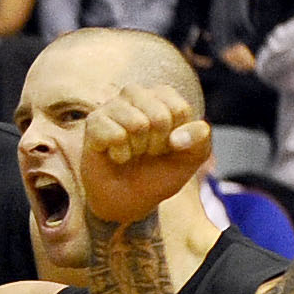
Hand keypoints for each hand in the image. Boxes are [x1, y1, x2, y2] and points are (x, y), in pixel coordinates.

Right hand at [74, 81, 211, 232]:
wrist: (129, 199)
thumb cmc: (159, 172)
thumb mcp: (192, 157)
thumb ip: (200, 139)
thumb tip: (177, 138)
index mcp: (162, 95)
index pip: (180, 110)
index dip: (178, 138)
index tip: (168, 146)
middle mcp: (135, 94)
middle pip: (160, 117)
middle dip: (157, 145)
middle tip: (147, 152)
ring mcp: (112, 106)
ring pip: (137, 124)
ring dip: (138, 149)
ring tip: (132, 152)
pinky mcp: (94, 122)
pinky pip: (116, 136)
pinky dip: (120, 155)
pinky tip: (115, 155)